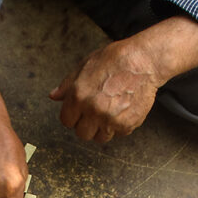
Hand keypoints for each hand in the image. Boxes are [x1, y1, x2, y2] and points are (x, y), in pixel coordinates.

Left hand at [49, 38, 163, 142]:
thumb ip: (67, 84)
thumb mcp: (85, 66)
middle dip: (87, 125)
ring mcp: (110, 119)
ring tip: (111, 110)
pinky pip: (119, 134)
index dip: (74, 116)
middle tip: (97, 112)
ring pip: (100, 138)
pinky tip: (123, 109)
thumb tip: (53, 96)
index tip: (81, 112)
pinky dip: (120, 126)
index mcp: (78, 96)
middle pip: (82, 134)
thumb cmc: (115, 59)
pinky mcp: (127, 124)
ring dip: (104, 128)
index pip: (66, 121)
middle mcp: (93, 110)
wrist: (144, 61)